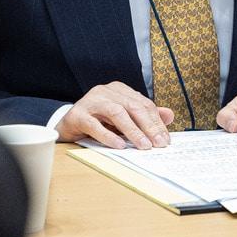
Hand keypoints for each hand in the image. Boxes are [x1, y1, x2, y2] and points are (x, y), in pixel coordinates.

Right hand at [57, 82, 173, 148]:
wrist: (67, 126)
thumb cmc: (98, 122)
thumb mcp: (124, 120)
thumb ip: (145, 116)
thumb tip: (169, 115)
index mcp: (119, 90)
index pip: (143, 104)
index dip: (156, 122)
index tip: (165, 140)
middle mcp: (105, 91)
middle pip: (133, 107)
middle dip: (148, 126)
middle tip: (159, 144)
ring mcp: (90, 101)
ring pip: (116, 113)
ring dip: (132, 130)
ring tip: (143, 146)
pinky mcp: (77, 115)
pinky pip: (94, 125)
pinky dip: (108, 135)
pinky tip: (118, 145)